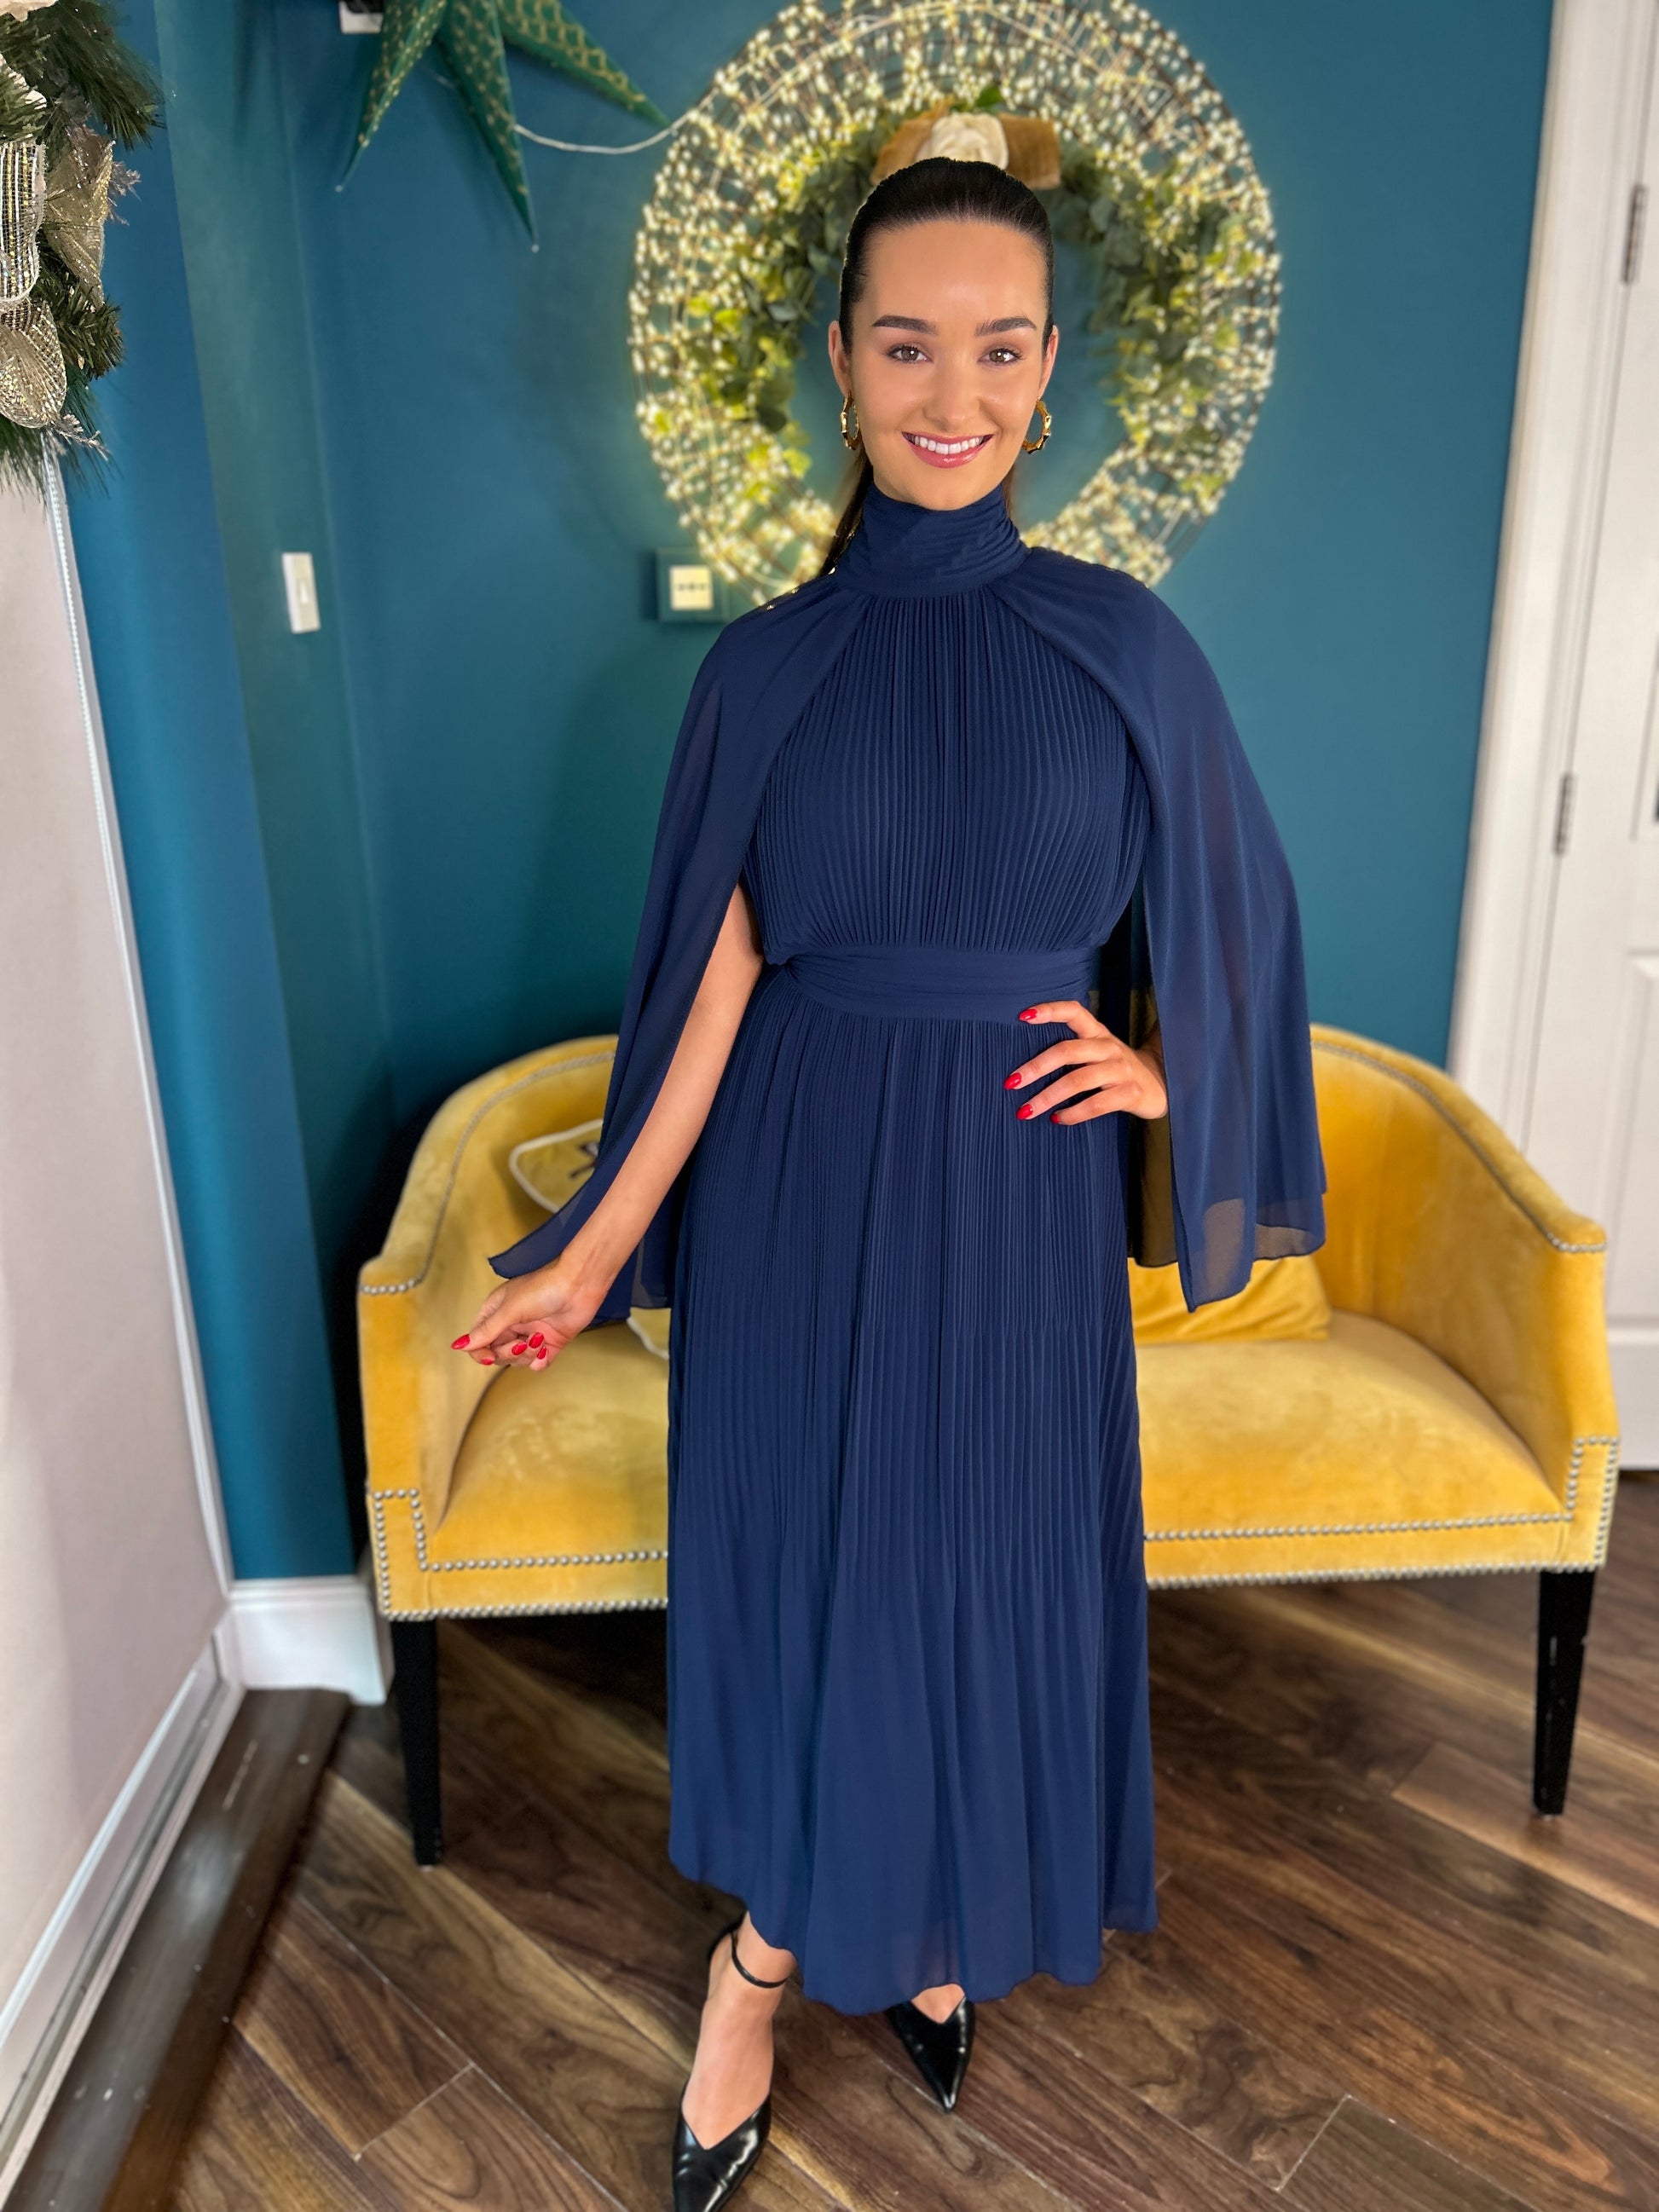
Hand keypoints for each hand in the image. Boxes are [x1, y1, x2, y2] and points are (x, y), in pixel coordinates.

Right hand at [449, 1257, 605, 1371]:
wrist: (580, 1284)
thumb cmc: (543, 1288)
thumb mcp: (510, 1310)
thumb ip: (486, 1331)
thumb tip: (458, 1346)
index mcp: (496, 1312)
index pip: (479, 1341)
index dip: (481, 1353)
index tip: (490, 1357)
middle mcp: (511, 1325)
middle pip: (497, 1354)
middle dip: (508, 1353)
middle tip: (522, 1342)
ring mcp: (530, 1334)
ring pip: (518, 1360)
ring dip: (527, 1354)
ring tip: (539, 1339)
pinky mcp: (550, 1342)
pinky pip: (538, 1363)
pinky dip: (540, 1361)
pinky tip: (545, 1351)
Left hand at [1004, 1001, 1167, 1123]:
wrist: (1160, 1084)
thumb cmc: (1116, 1069)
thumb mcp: (1098, 1051)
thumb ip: (1072, 1049)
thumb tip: (1024, 1067)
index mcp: (1098, 1033)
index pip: (1074, 1012)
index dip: (1050, 1010)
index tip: (1022, 1016)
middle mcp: (1108, 1047)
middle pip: (1068, 1051)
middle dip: (1036, 1067)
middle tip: (1011, 1083)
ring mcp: (1121, 1070)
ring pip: (1078, 1080)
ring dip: (1047, 1097)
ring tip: (1025, 1111)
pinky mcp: (1130, 1094)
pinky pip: (1096, 1104)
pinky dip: (1073, 1114)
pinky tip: (1057, 1119)